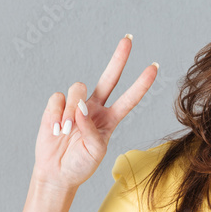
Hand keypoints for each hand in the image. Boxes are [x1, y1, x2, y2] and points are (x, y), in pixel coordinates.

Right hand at [31, 35, 157, 190]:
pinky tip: (55, 128)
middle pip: (109, 77)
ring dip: (71, 109)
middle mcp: (95, 108)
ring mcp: (76, 106)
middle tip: (129, 39)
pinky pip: (57, 98)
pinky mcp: (56, 106)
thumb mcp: (95, 150)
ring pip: (78, 88)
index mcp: (111, 119)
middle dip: (119, 58)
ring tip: (66, 131)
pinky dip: (56, 113)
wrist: (57, 172)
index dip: (142, 83)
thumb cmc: (81, 164)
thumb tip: (81, 107)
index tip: (155, 66)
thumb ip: (91, 128)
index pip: (129, 98)